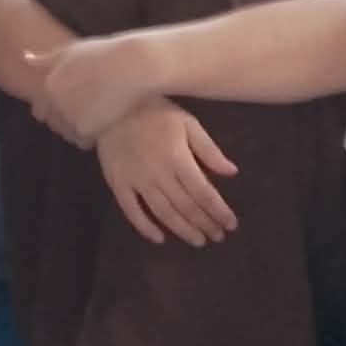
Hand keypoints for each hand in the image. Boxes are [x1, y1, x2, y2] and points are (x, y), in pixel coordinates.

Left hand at [33, 34, 165, 146]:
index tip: (76, 102)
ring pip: (69, 135)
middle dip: (67, 121)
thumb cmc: (106, 55)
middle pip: (55, 125)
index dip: (57, 109)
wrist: (135, 66)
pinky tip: (106, 121)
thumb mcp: (73, 51)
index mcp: (49, 84)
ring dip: (80, 130)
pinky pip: (84, 142)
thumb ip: (47, 60)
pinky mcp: (87, 129)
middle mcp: (55, 102)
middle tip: (91, 108)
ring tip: (100, 113)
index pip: (40, 111)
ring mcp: (69, 116)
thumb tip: (25, 58)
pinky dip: (93, 137)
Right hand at [97, 100, 237, 246]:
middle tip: (218, 237)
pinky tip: (159, 238)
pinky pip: (131, 211)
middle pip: (186, 206)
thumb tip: (232, 172)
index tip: (231, 225)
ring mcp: (137, 182)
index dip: (219, 211)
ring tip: (198, 241)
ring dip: (182, 230)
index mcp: (179, 159)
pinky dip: (145, 228)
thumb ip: (209, 150)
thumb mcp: (188, 123)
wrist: (113, 104)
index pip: (203, 193)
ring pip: (163, 213)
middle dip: (204, 223)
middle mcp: (159, 175)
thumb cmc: (155, 112)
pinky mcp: (118, 184)